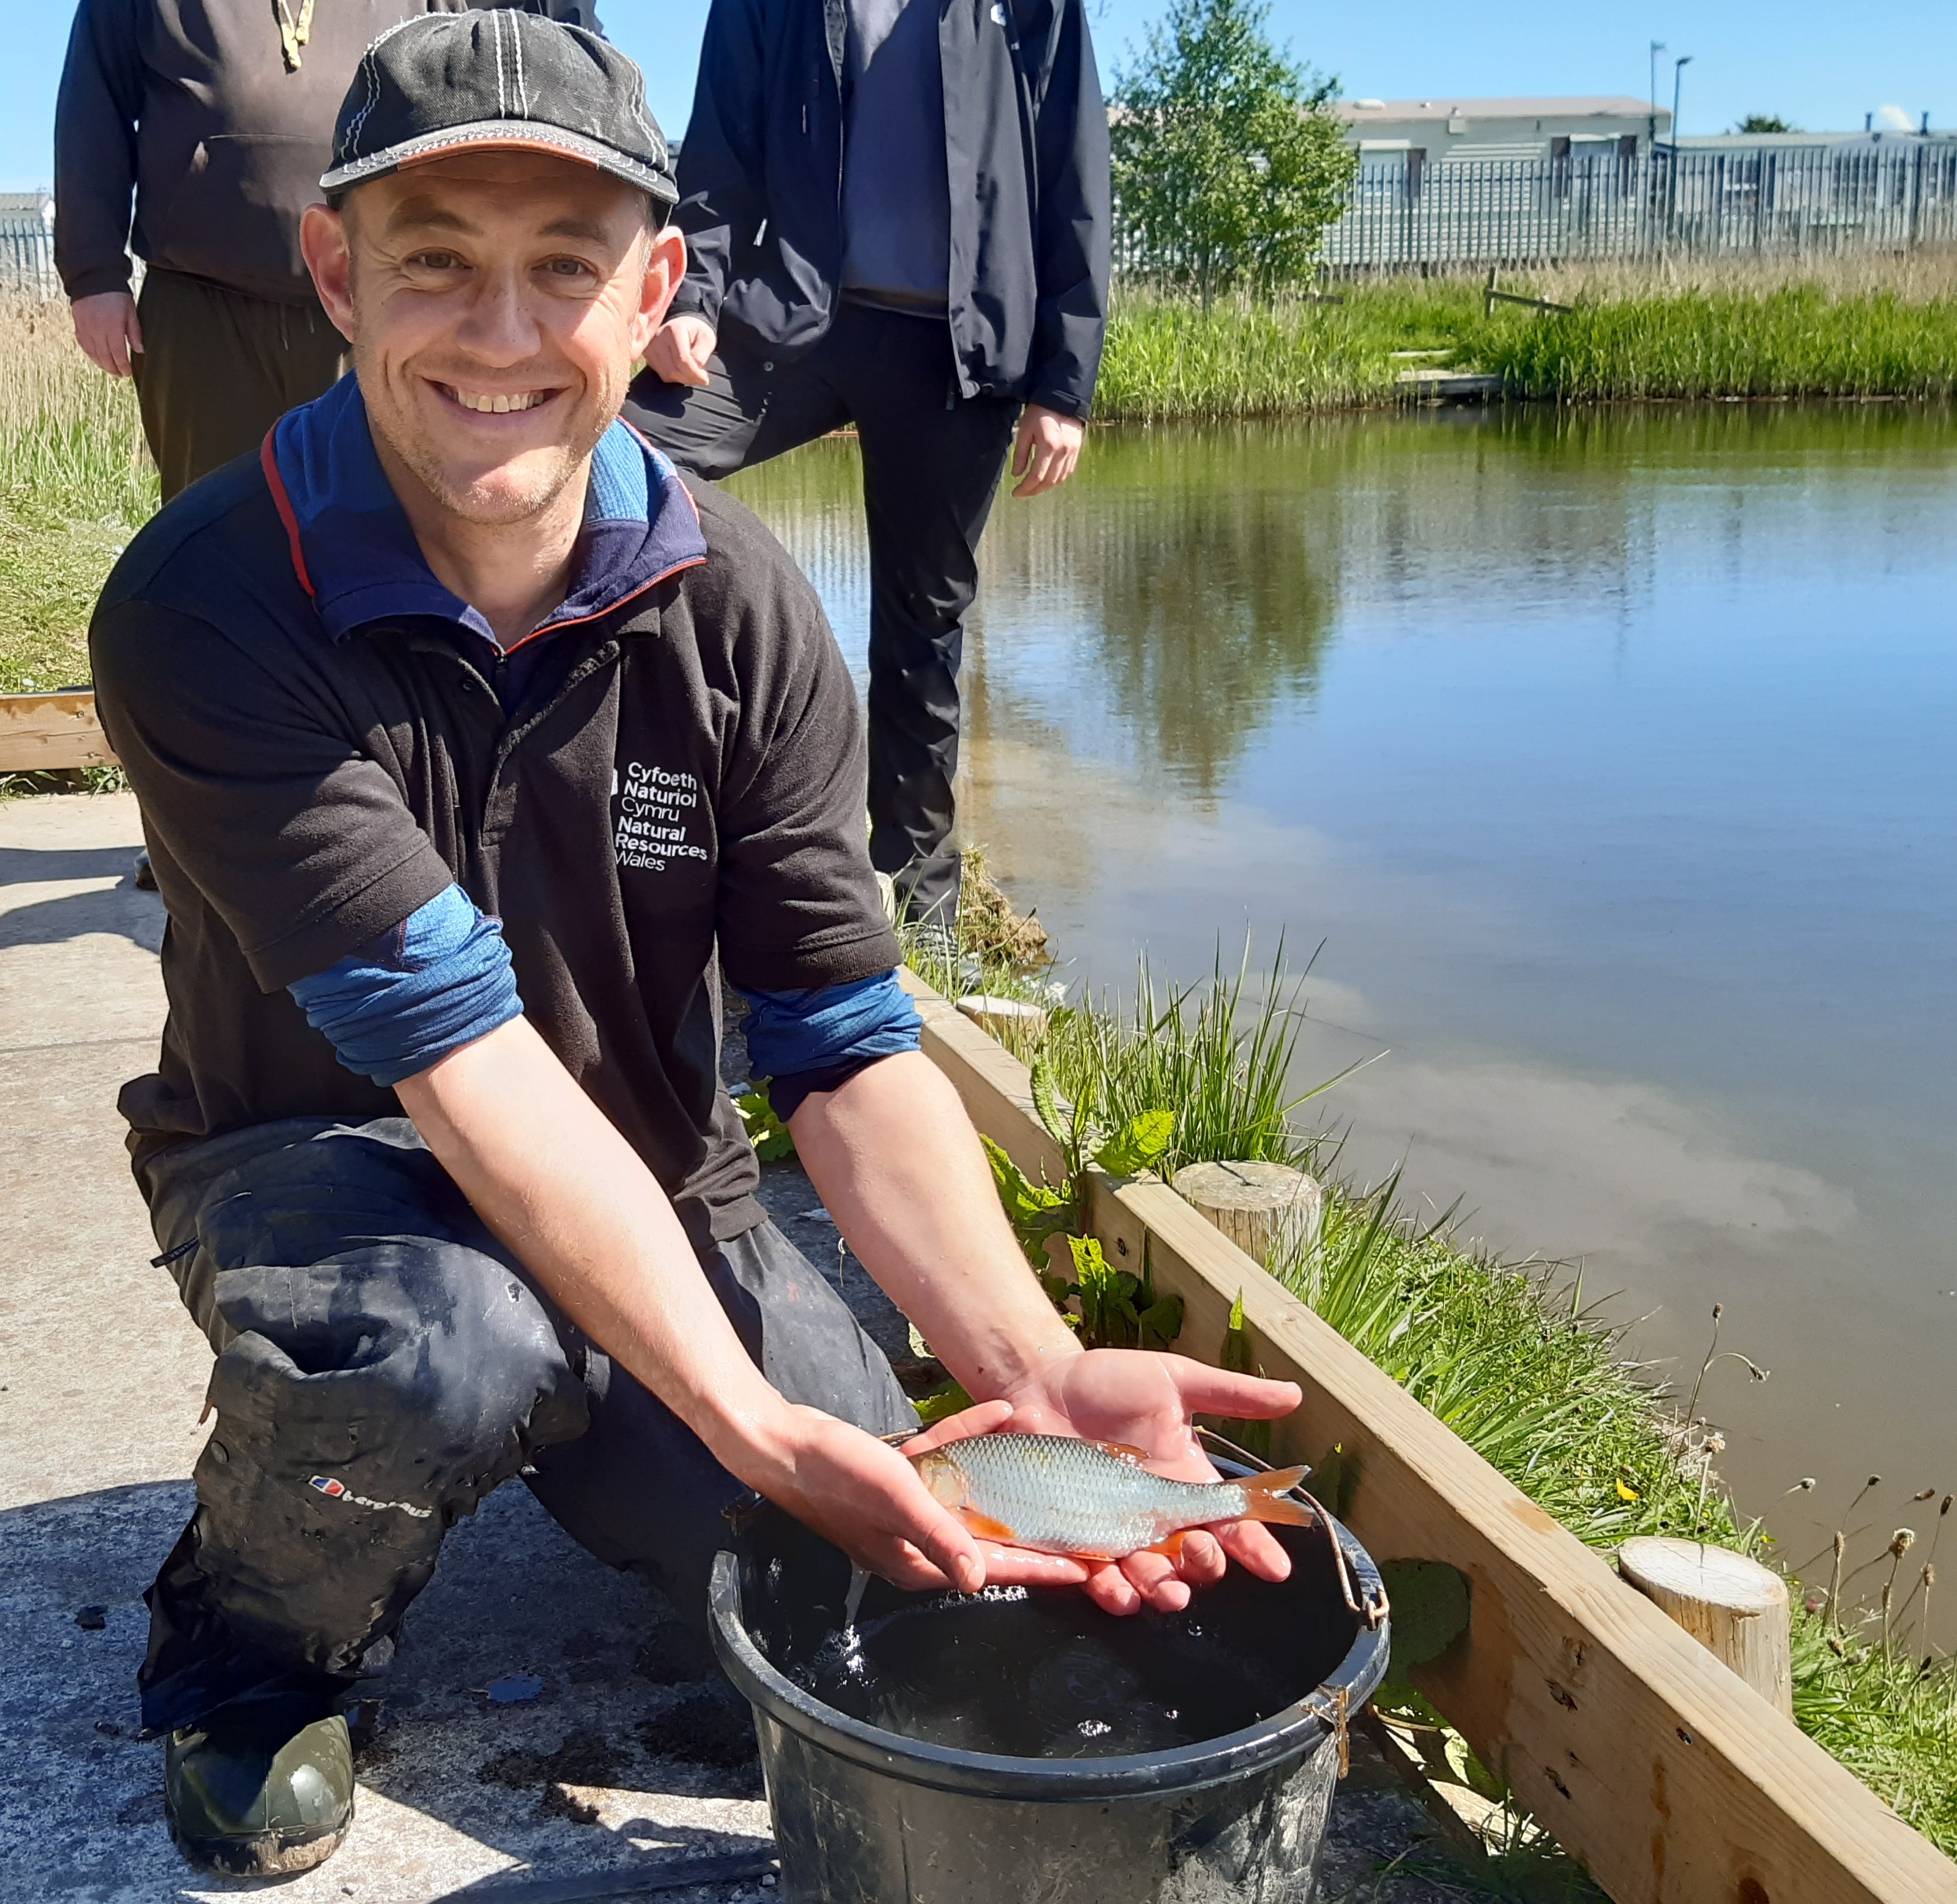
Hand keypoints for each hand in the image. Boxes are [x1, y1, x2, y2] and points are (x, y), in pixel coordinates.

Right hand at [72, 292, 142, 377]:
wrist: (94, 278)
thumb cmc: (116, 295)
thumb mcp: (131, 312)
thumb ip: (134, 332)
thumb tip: (139, 350)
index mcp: (112, 327)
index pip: (118, 354)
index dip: (123, 366)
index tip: (127, 373)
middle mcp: (97, 329)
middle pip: (104, 356)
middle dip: (113, 368)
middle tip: (119, 374)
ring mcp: (85, 327)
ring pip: (92, 352)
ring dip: (101, 364)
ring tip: (109, 369)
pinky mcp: (78, 324)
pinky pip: (83, 344)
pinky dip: (90, 353)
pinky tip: (96, 357)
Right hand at [645, 314, 715, 387]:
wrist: (681, 325)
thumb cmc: (696, 332)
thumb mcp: (707, 339)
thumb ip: (702, 354)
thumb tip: (695, 369)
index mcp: (674, 330)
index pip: (682, 359)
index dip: (695, 373)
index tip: (705, 380)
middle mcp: (658, 338)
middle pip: (673, 370)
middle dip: (689, 378)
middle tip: (700, 377)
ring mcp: (650, 347)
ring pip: (667, 375)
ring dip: (682, 379)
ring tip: (692, 373)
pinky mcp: (648, 356)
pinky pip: (662, 375)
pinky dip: (675, 377)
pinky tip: (682, 370)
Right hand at [746, 1401, 1091, 1596]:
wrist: (782, 1441)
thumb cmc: (835, 1475)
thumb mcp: (895, 1500)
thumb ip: (941, 1538)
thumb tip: (980, 1581)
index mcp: (917, 1560)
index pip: (993, 1569)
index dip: (1041, 1569)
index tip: (1085, 1570)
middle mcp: (916, 1541)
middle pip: (989, 1538)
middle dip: (1034, 1532)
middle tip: (1083, 1527)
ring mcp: (906, 1511)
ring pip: (971, 1496)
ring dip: (1006, 1476)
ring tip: (1052, 1464)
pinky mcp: (896, 1480)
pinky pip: (945, 1461)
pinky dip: (969, 1439)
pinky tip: (998, 1412)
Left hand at [909, 1352, 1302, 1614]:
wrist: (1040, 1385)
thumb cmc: (1108, 1381)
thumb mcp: (1174, 1380)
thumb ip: (1230, 1394)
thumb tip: (1296, 1395)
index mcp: (1186, 1483)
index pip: (1231, 1524)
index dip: (1256, 1547)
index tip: (1275, 1566)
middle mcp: (1156, 1517)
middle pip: (1194, 1563)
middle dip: (1205, 1567)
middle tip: (1202, 1552)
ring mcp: (1115, 1534)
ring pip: (1150, 1579)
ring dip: (1162, 1590)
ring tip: (1166, 1590)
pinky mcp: (1074, 1543)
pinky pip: (1097, 1580)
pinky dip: (1111, 1591)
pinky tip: (1117, 1591)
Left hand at [1010, 403, 1083, 497]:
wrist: (1061, 399)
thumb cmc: (1039, 412)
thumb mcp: (1025, 430)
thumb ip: (1021, 454)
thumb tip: (1017, 475)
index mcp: (1049, 445)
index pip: (1036, 476)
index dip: (1025, 488)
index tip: (1015, 492)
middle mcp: (1063, 451)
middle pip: (1048, 481)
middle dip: (1034, 490)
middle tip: (1023, 493)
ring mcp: (1072, 452)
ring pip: (1059, 479)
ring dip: (1045, 487)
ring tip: (1033, 488)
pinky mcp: (1077, 451)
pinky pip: (1068, 472)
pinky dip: (1057, 480)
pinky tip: (1047, 480)